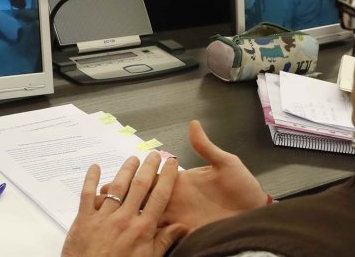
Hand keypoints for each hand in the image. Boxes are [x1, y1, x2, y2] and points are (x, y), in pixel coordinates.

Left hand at [62, 153, 186, 256]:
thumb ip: (163, 241)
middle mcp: (124, 219)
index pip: (159, 196)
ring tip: (132, 158)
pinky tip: (95, 167)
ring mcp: (103, 217)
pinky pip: (87, 194)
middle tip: (153, 154)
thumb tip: (182, 227)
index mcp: (142, 229)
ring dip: (125, 170)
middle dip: (148, 167)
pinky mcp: (84, 219)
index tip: (171, 163)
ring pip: (117, 187)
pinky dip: (91, 179)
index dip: (167, 177)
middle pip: (139, 186)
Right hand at [96, 121, 267, 232]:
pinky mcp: (184, 232)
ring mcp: (178, 217)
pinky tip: (131, 231)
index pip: (150, 177)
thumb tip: (194, 124)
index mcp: (180, 181)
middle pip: (142, 198)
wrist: (255, 215)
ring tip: (110, 214)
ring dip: (130, 215)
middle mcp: (175, 199)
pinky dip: (146, 233)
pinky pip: (162, 234)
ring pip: (147, 216)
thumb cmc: (244, 190)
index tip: (115, 174)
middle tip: (102, 194)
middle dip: (123, 197)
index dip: (132, 176)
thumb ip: (206, 147)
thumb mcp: (226, 164)